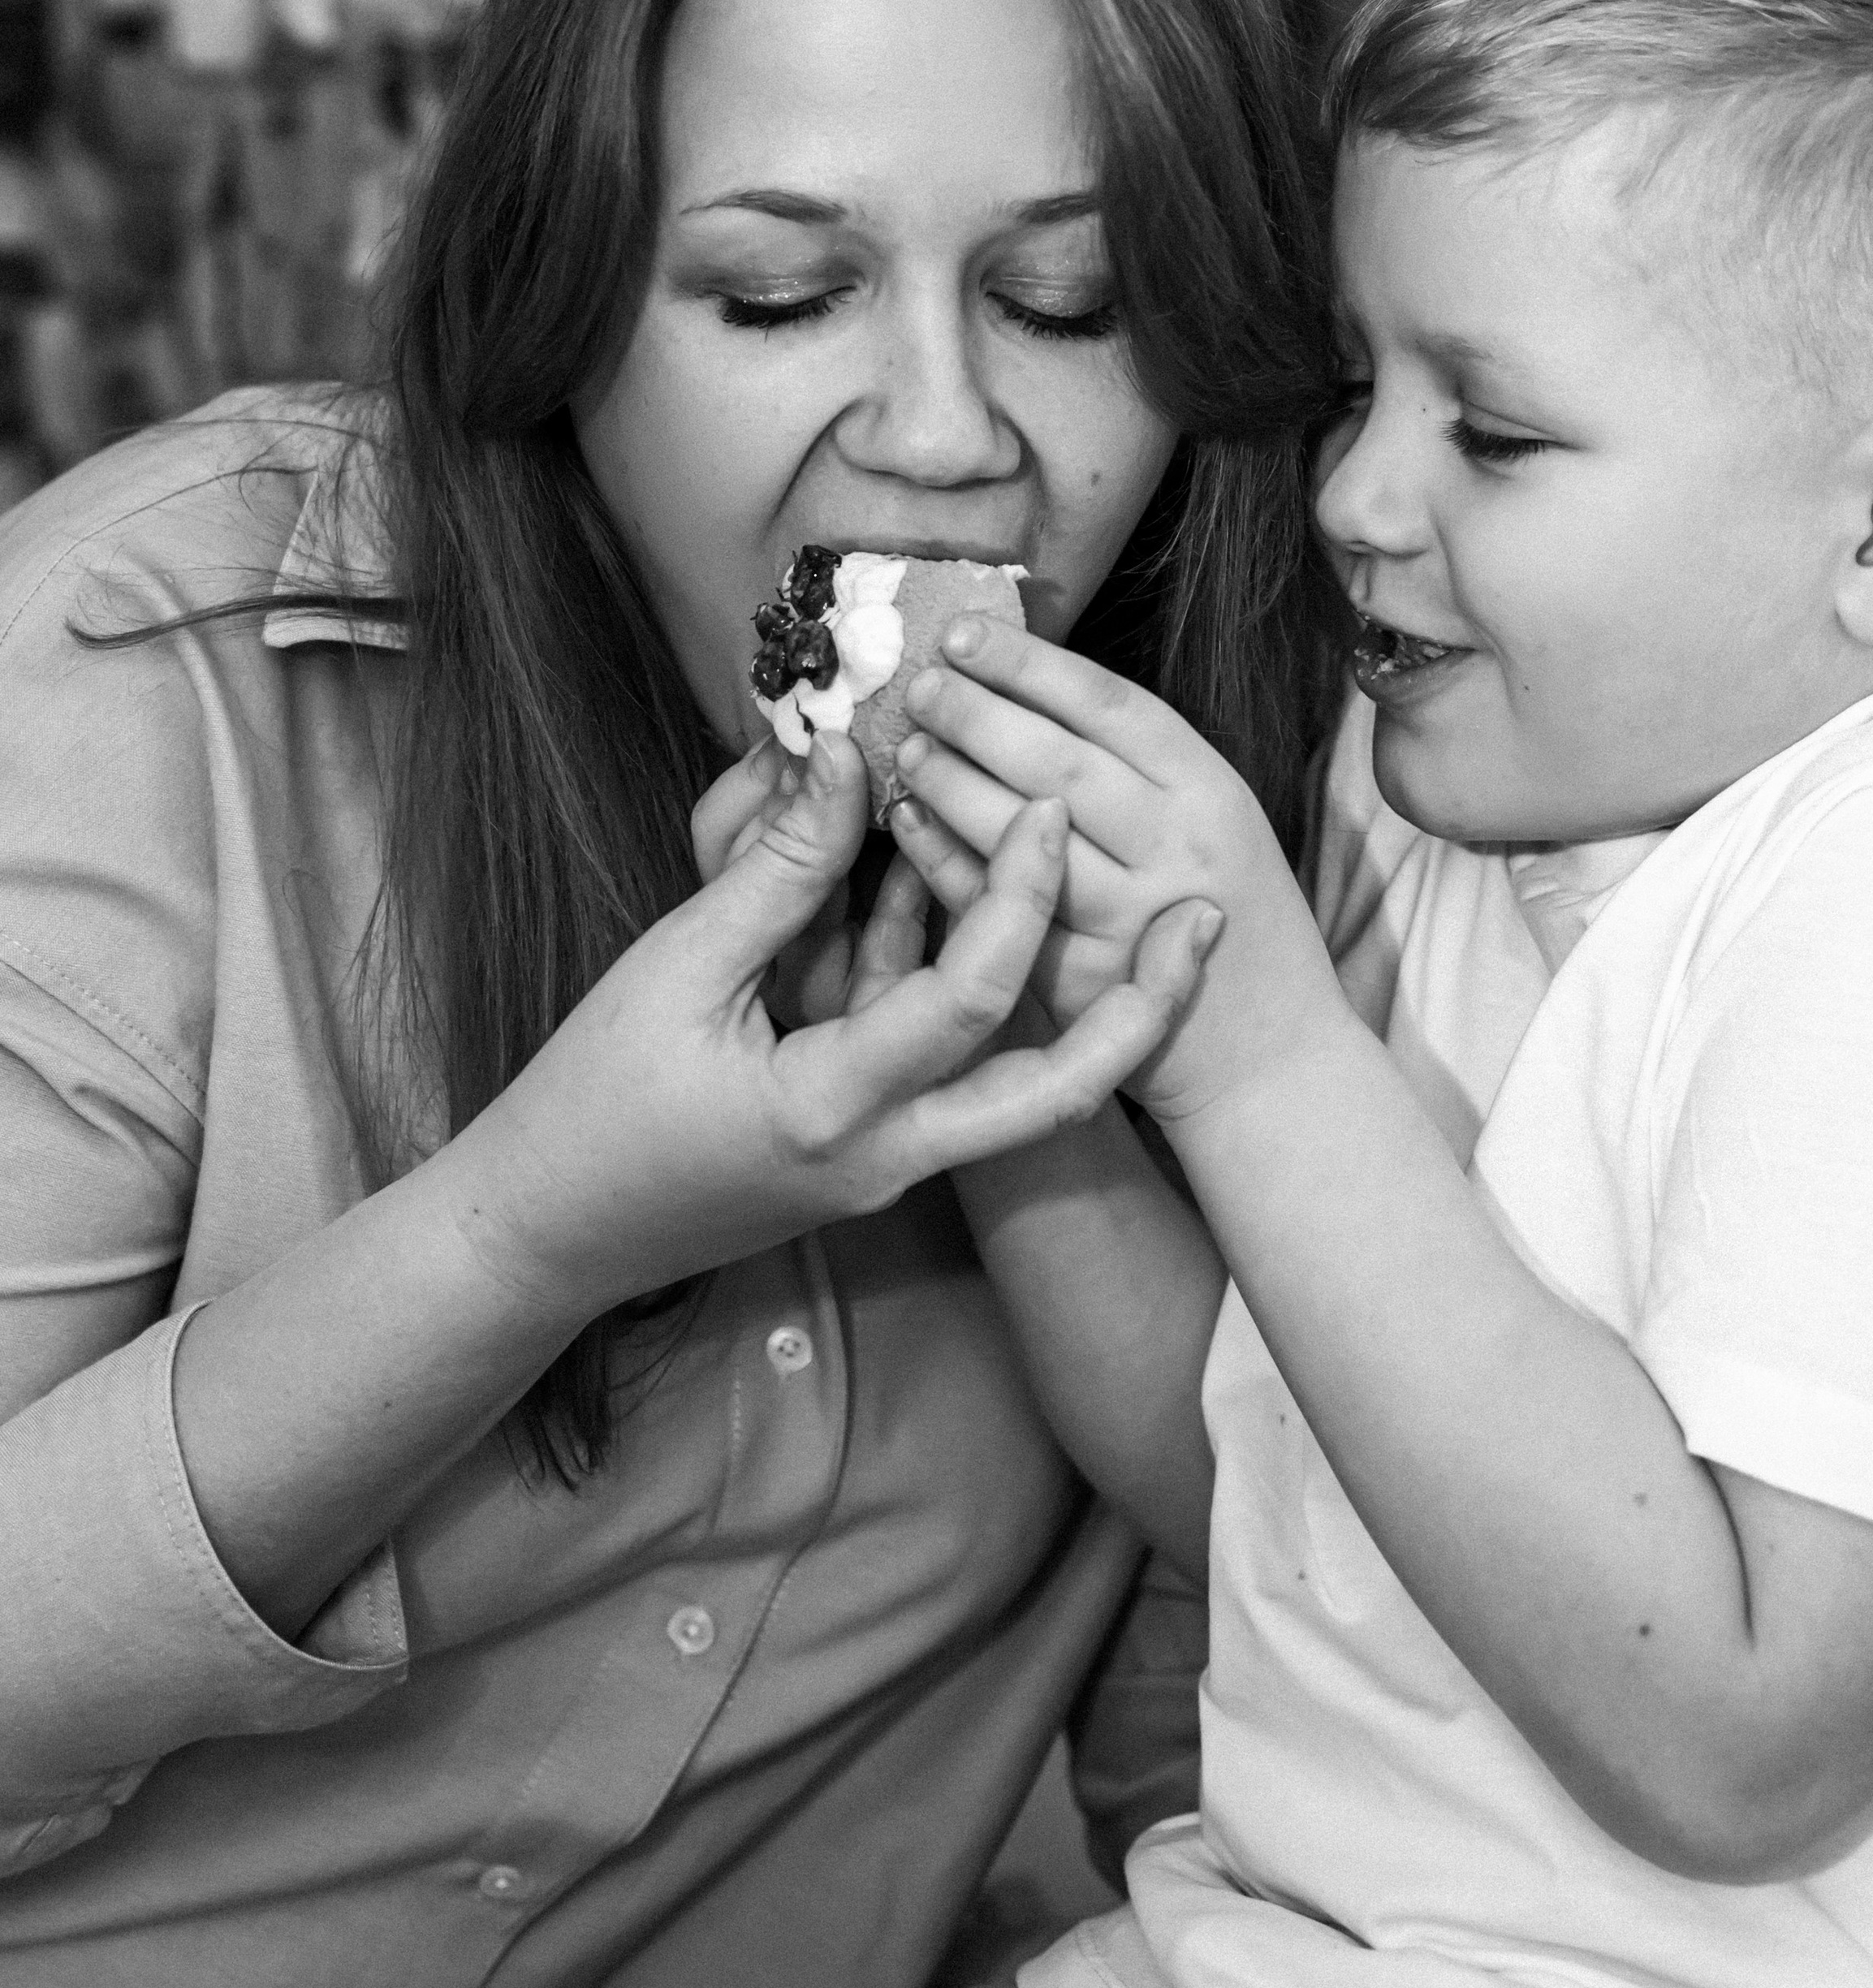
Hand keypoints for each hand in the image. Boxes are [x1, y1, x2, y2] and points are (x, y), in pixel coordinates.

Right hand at [440, 726, 1217, 1323]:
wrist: (550, 1231)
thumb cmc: (593, 1100)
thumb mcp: (674, 973)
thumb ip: (775, 871)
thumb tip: (850, 756)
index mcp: (833, 1111)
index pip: (966, 999)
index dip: (1016, 893)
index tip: (1045, 805)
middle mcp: (886, 1156)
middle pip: (1056, 1094)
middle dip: (1141, 1010)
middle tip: (1206, 922)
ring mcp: (889, 1167)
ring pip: (1020, 1091)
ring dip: (1075, 1000)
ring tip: (1140, 906)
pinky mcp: (874, 1155)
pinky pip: (950, 1073)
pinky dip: (966, 991)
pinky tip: (972, 899)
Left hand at [886, 622, 1345, 1118]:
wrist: (1276, 1055)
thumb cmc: (1233, 920)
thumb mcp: (1216, 822)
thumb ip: (1139, 767)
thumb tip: (1029, 684)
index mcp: (1210, 788)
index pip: (1108, 704)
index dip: (1027, 663)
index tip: (961, 630)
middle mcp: (1179, 845)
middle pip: (1059, 762)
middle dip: (977, 713)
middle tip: (917, 683)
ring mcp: (1135, 916)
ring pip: (1024, 837)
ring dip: (954, 783)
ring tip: (908, 747)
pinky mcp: (1091, 983)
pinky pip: (1002, 914)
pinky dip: (947, 866)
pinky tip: (909, 824)